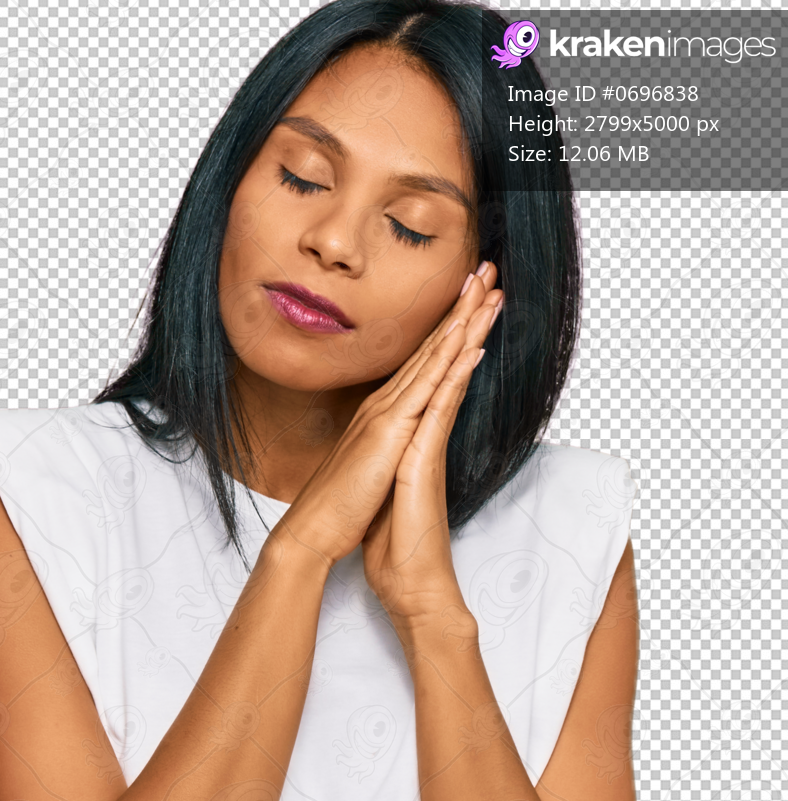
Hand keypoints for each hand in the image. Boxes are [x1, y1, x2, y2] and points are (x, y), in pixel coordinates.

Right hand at [270, 265, 502, 573]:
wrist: (313, 529)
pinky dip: (448, 360)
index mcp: (384, 414)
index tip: (472, 300)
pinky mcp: (389, 431)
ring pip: (433, 357)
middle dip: (460, 307)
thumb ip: (382, 447)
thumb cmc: (338, 506)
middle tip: (486, 270)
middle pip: (431, 347)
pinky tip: (468, 339)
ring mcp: (387, 413)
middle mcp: (385, 404)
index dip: (448, 330)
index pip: (423, 364)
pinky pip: (426, 389)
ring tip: (487, 287)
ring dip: (462, 321)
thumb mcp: (368, 468)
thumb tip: (392, 442)